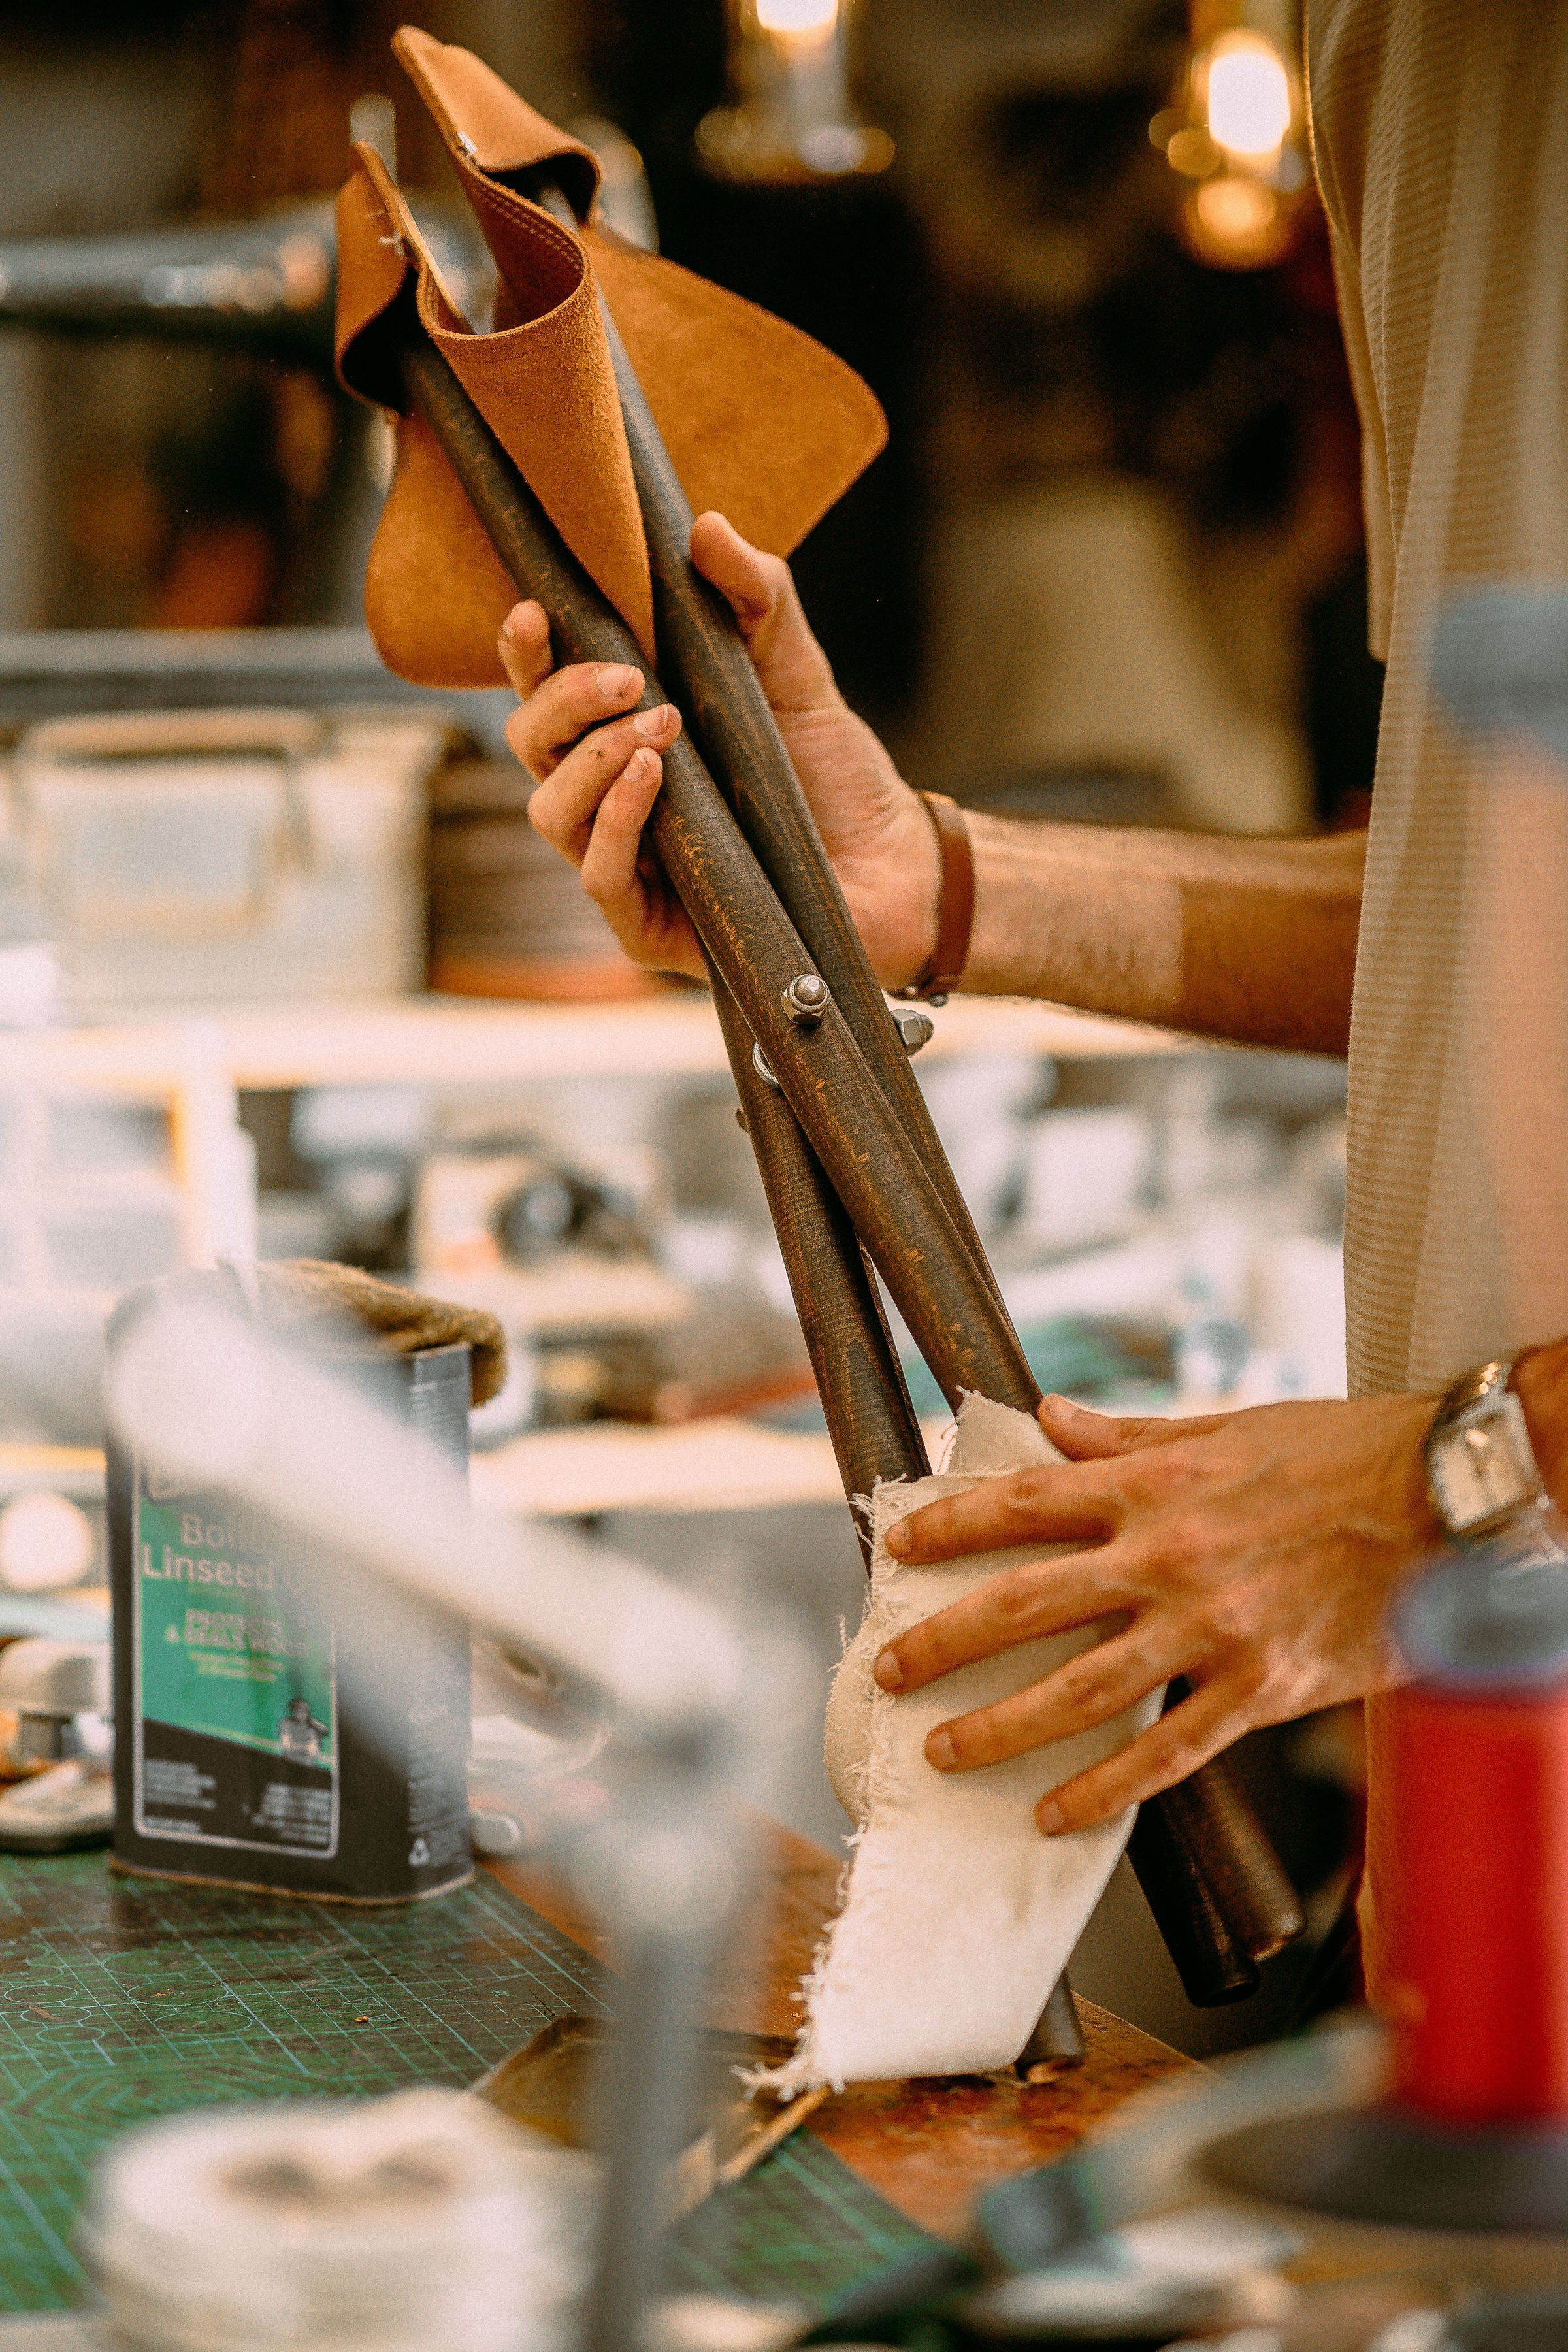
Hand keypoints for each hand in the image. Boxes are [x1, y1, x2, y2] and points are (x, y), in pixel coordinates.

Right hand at [499, 512, 939, 984]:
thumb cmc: (835, 775)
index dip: (524, 654)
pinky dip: (616, 822)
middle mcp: (610, 804)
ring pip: (551, 813)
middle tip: (630, 674)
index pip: (545, 696)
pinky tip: (654, 778)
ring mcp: (626, 868)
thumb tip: (706, 526)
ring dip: (595, 759)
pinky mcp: (651, 928)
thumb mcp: (796, 672)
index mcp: (625, 742)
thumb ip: (756, 598)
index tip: (534, 610)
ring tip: (662, 725)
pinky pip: (598, 877)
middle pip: (531, 749)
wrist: (898, 866)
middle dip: (563, 700)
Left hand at [874, 1390, 1442, 1832]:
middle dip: (947, 1642)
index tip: (898, 1544)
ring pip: (1081, 1690)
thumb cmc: (1341, 1452)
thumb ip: (1130, 1434)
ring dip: (1003, 1727)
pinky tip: (1055, 1813)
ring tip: (947, 1752)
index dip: (950, 1524)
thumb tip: (1049, 1417)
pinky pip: (1167, 1752)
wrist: (1444, 1500)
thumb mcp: (1226, 1424)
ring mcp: (1213, 1629)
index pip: (1023, 1505)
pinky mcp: (1262, 1687)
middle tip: (892, 1672)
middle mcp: (1169, 1557)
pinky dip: (1104, 1789)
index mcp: (1154, 1485)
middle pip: (1026, 1605)